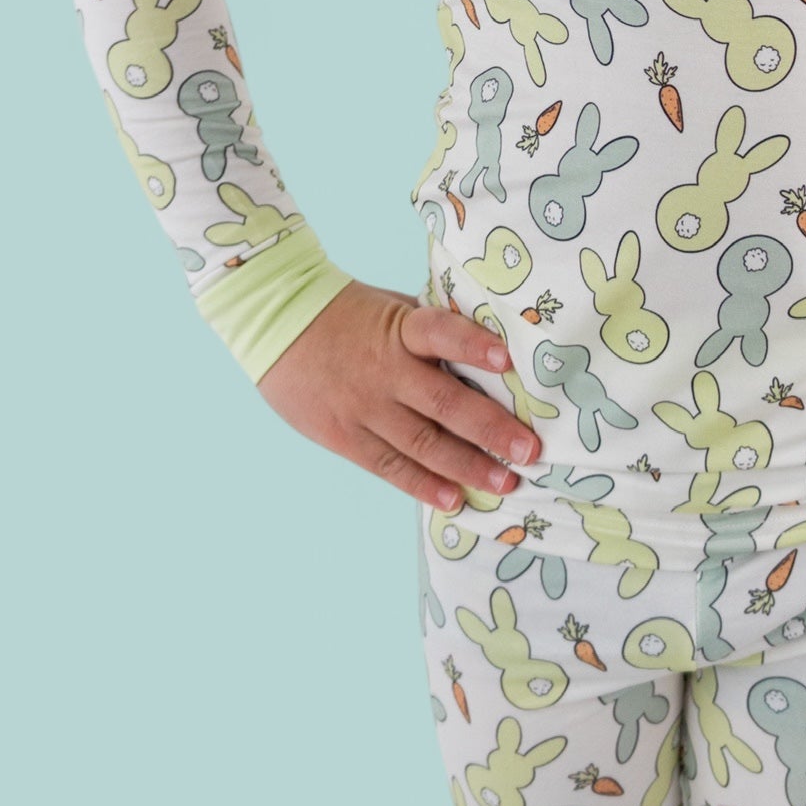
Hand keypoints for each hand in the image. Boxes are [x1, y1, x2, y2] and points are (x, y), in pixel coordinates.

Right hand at [254, 278, 538, 510]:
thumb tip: (486, 350)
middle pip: (444, 403)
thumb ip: (430, 329)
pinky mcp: (344, 436)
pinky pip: (389, 466)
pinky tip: (453, 499)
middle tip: (530, 451)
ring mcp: (364, 408)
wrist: (275, 324)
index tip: (507, 362)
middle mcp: (384, 370)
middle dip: (491, 430)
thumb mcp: (391, 306)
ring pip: (422, 444)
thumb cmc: (347, 311)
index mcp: (399, 329)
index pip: (440, 333)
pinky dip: (423, 485)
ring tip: (505, 483)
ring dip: (467, 466)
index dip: (472, 345)